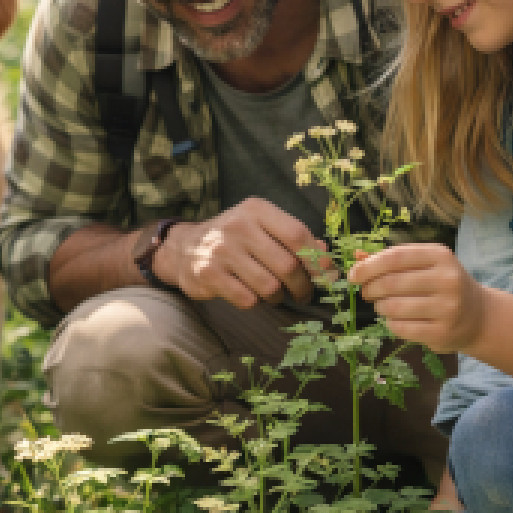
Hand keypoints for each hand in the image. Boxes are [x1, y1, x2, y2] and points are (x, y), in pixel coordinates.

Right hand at [152, 197, 330, 306]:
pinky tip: (251, 295)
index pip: (297, 234)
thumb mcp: (262, 228)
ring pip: (269, 287)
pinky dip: (255, 302)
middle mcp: (238, 226)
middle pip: (287, 265)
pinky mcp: (208, 274)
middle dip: (302, 286)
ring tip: (276, 295)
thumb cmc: (235, 239)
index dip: (317, 260)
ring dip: (279, 297)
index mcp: (256, 210)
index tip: (325, 276)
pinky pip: (247, 299)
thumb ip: (294, 239)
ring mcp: (221, 250)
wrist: (184, 248)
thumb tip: (327, 258)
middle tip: (304, 295)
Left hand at [348, 243, 486, 353]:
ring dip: (380, 307)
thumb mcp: (423, 265)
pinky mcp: (443, 332)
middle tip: (367, 293)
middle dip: (370, 289)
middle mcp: (447, 280)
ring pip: (393, 308)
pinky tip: (397, 320)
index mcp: (440, 256)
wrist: (478, 316)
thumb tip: (356, 257)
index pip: (395, 257)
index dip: (369, 266)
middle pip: (391, 283)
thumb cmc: (441, 285)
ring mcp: (447, 308)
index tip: (353, 275)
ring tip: (384, 306)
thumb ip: (391, 260)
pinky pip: (401, 328)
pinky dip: (391, 324)